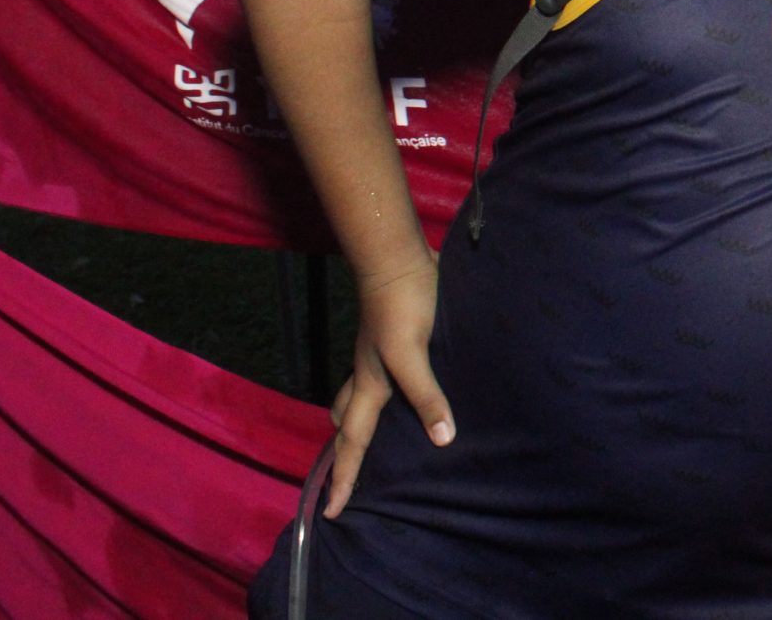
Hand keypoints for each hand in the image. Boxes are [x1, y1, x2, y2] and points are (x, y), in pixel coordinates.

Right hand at [322, 253, 453, 518]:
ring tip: (377, 446)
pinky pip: (381, 380)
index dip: (342, 478)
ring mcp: (377, 357)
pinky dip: (385, 396)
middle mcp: (368, 375)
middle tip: (348, 481)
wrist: (397, 258)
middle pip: (347, 423)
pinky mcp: (393, 341)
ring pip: (359, 400)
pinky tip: (409, 396)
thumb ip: (426, 394)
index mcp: (369, 386)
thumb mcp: (414, 352)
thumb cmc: (404, 305)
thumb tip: (442, 440)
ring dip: (361, 424)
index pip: (352, 442)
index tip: (329, 513)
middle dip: (344, 454)